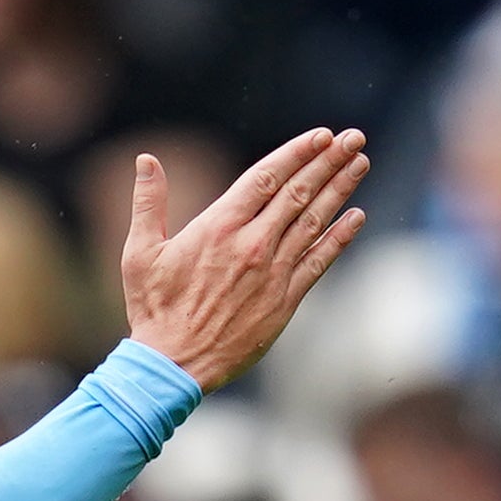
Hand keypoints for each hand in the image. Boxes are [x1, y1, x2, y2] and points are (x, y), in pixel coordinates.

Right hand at [121, 127, 371, 391]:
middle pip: (298, 192)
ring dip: (340, 189)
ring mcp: (272, 272)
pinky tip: (356, 217)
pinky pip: (319, 262)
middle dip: (329, 161)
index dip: (297, 153)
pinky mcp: (284, 300)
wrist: (173, 365)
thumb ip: (147, 204)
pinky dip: (339, 237)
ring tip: (360, 162)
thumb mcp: (139, 253)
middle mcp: (252, 244)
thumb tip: (145, 160)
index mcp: (219, 227)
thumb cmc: (153, 310)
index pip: (267, 177)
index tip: (322, 135)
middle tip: (353, 138)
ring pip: (314, 221)